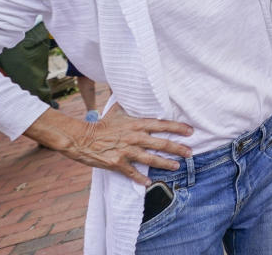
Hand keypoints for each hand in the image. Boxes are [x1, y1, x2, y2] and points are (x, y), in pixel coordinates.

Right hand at [29, 103, 193, 185]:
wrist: (81, 138)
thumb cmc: (102, 123)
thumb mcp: (118, 109)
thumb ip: (131, 102)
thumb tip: (138, 87)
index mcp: (137, 124)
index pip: (162, 125)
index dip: (177, 128)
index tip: (190, 131)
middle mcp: (135, 137)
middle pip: (161, 143)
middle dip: (178, 148)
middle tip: (190, 152)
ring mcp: (126, 151)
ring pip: (151, 159)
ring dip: (165, 164)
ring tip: (177, 167)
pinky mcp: (117, 163)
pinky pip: (132, 173)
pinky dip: (141, 179)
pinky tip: (149, 183)